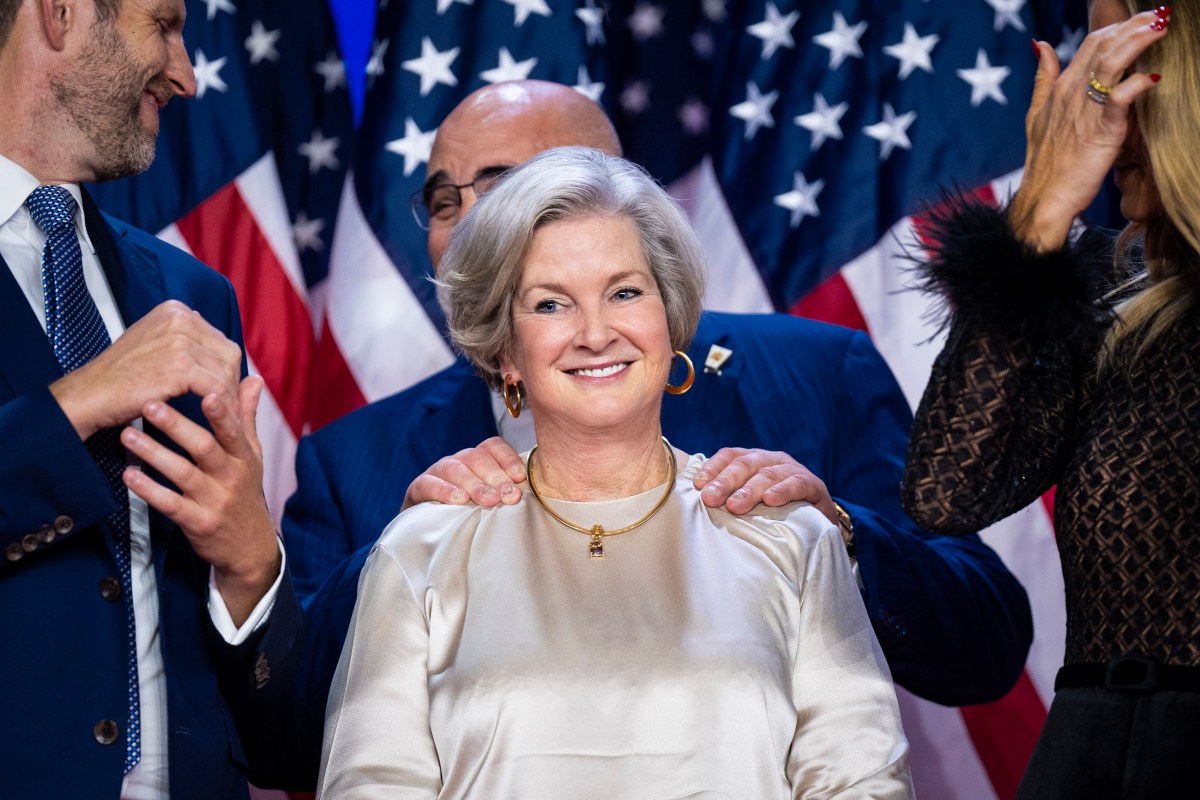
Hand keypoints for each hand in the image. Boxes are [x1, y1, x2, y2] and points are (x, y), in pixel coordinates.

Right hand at [50, 300, 242, 440]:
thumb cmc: (122, 374)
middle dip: (232, 381)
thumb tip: (219, 347)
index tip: (226, 388)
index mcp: (176, 310)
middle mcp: (180, 319)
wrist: (92, 392)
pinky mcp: (179, 367)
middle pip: (228, 353)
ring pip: (226, 372)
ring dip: (230, 397)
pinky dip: (222, 407)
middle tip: (230, 404)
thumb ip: (184, 339)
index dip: (226, 367)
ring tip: (227, 416)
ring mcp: (180, 342)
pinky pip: (217, 389)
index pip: (219, 339)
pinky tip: (219, 420)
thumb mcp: (153, 342)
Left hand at [120, 375, 278, 625]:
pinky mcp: (198, 522)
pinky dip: (149, 490)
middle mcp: (231, 477)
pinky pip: (170, 504)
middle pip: (204, 447)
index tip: (205, 390)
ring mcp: (215, 501)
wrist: (250, 547)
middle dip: (176, 426)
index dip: (221, 412)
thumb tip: (252, 379)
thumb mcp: (253, 456)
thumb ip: (247, 417)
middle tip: (149, 404)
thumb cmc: (245, 492)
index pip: (233, 430)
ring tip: (128, 435)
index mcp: (244, 457)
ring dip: (154, 454)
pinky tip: (129, 475)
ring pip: (183, 474)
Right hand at [401, 436, 526, 509]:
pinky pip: (430, 483)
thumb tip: (532, 497)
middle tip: (509, 496)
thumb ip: (507, 493)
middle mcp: (459, 460)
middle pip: (478, 458)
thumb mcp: (489, 499)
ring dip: (475, 484)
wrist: (426, 528)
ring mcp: (437, 471)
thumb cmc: (468, 512)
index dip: (508, 458)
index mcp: (478, 459)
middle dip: (496, 477)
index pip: (493, 446)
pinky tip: (459, 499)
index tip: (520, 477)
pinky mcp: (418, 487)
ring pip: (456, 469)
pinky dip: (445, 490)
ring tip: (488, 500)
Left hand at [693, 447, 838, 523]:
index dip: (713, 467)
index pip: (729, 455)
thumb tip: (697, 504)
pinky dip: (783, 491)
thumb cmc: (775, 511)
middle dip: (726, 481)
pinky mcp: (813, 485)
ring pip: (768, 474)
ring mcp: (792, 470)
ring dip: (750, 490)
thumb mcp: (751, 502)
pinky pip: (796, 484)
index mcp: (753, 459)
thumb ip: (728, 498)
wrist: (818, 523)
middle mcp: (771, 459)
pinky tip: (770, 500)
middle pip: (745, 464)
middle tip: (711, 499)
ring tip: (735, 506)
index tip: (698, 485)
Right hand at [1013, 9, 1167, 250]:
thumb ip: (1044, 78)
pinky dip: (1136, 85)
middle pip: (1103, 46)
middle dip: (1133, 26)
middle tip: (1158, 14)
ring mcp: (1086, 112)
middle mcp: (1072, 94)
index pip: (1091, 44)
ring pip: (1111, 64)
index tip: (1141, 20)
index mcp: (1061, 88)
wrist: (1044, 198)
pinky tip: (1153, 78)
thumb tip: (1043, 45)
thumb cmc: (1045, 162)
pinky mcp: (1102, 131)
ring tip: (1159, 29)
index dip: (1117, 27)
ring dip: (1137, 42)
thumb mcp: (1036, 115)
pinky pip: (1119, 100)